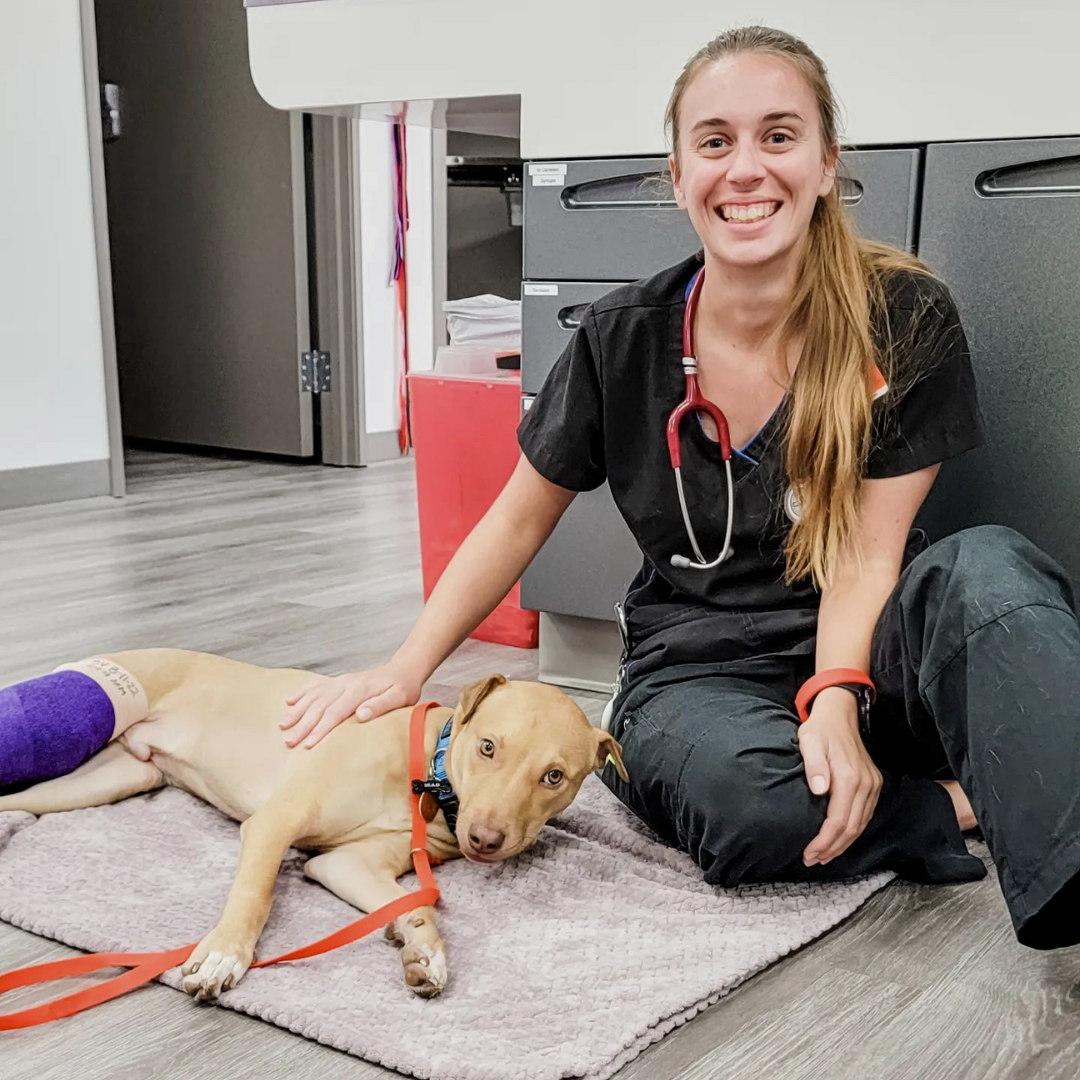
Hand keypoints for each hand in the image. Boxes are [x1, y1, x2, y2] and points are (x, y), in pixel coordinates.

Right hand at [281, 663, 422, 747]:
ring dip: (298, 710)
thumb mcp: (399, 698)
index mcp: (359, 691)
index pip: (335, 713)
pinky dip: (302, 693)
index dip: (320, 729)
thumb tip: (360, 715)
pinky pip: (316, 686)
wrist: (403, 670)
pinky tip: (289, 701)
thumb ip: (380, 706)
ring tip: (283, 725)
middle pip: (319, 706)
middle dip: (303, 724)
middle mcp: (345, 684)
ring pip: (313, 696)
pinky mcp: (338, 681)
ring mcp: (340, 681)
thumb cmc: (403, 688)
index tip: (308, 744)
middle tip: (289, 741)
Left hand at [798, 687, 881, 866]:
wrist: (840, 715)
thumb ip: (814, 765)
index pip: (838, 820)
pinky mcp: (873, 784)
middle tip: (812, 859)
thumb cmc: (820, 729)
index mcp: (849, 777)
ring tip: (823, 855)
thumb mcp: (809, 741)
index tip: (809, 853)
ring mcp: (872, 785)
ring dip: (843, 844)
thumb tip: (819, 789)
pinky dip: (852, 831)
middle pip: (851, 828)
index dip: (824, 841)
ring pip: (860, 825)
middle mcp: (865, 784)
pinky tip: (839, 839)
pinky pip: (865, 815)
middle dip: (832, 848)